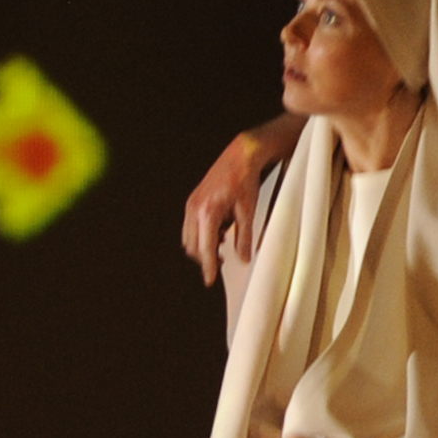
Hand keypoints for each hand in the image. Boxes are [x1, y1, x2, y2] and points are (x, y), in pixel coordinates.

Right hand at [182, 121, 295, 285]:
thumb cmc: (245, 181)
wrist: (240, 156)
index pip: (206, 249)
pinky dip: (202, 235)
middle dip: (205, 257)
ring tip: (222, 246)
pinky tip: (219, 231)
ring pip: (190, 238)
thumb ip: (244, 237)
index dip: (208, 267)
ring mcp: (191, 205)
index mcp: (208, 213)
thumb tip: (243, 258)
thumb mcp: (248, 211)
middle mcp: (195, 210)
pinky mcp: (193, 201)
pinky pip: (191, 227)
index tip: (210, 281)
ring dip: (202, 246)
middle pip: (193, 246)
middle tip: (223, 262)